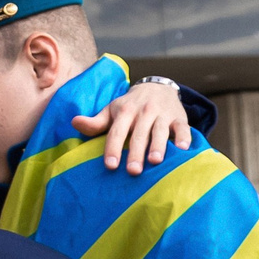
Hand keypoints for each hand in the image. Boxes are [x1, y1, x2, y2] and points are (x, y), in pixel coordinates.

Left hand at [70, 76, 193, 174]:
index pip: (117, 131)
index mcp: (124, 111)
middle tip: (133, 171)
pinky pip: (183, 128)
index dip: (113, 148)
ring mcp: (162, 114)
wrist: (157, 87)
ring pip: (160, 131)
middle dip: (135, 152)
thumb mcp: (111, 111)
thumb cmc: (129, 106)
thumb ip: (95, 122)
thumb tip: (74, 122)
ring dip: (158, 146)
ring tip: (155, 161)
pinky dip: (184, 137)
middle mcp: (144, 112)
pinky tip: (183, 149)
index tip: (110, 165)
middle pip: (139, 134)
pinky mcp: (179, 117)